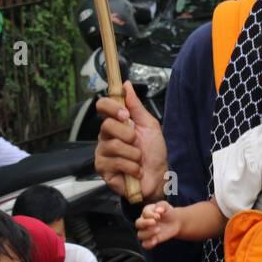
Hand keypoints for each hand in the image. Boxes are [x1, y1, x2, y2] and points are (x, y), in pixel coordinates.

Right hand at [95, 81, 166, 200]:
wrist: (158, 177)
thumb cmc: (154, 152)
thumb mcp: (149, 125)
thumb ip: (136, 106)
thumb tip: (126, 85)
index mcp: (115, 123)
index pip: (102, 106)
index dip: (111, 107)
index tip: (125, 114)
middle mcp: (106, 136)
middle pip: (107, 125)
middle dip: (129, 135)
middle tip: (137, 143)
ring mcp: (102, 153)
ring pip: (114, 144)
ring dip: (133, 154)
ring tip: (138, 160)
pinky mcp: (103, 169)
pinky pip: (116, 162)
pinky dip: (132, 167)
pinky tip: (135, 170)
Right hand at [135, 201, 180, 248]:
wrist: (175, 222)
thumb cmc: (168, 212)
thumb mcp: (166, 206)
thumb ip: (161, 205)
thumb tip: (158, 210)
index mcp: (146, 212)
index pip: (144, 213)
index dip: (150, 215)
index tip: (159, 216)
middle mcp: (144, 222)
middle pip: (138, 224)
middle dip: (145, 223)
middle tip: (155, 222)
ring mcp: (146, 232)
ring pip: (140, 235)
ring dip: (148, 233)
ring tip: (158, 230)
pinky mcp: (151, 240)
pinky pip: (145, 244)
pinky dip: (148, 244)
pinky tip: (155, 240)